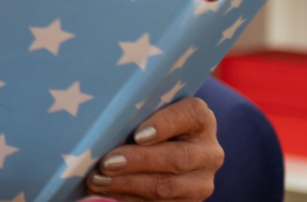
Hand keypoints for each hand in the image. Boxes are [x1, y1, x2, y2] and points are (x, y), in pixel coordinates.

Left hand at [86, 96, 222, 200]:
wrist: (166, 152)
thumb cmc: (149, 125)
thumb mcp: (149, 114)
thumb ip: (136, 115)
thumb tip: (103, 126)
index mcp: (201, 120)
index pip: (191, 115)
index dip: (165, 124)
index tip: (137, 135)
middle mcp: (208, 152)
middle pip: (177, 158)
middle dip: (138, 162)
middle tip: (107, 163)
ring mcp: (202, 182)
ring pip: (167, 186)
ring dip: (128, 185)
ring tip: (98, 181)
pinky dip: (129, 198)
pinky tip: (107, 193)